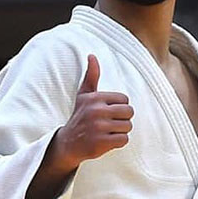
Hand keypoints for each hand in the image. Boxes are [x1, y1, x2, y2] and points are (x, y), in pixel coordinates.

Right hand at [56, 54, 133, 168]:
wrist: (68, 143)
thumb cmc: (80, 116)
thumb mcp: (83, 95)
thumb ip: (91, 75)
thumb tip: (92, 55)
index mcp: (95, 98)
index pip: (125, 99)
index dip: (119, 107)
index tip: (108, 112)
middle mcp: (96, 111)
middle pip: (129, 112)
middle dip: (123, 119)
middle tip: (110, 123)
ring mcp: (98, 128)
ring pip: (128, 126)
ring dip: (121, 131)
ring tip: (108, 132)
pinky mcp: (101, 143)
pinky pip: (124, 140)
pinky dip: (118, 142)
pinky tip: (107, 141)